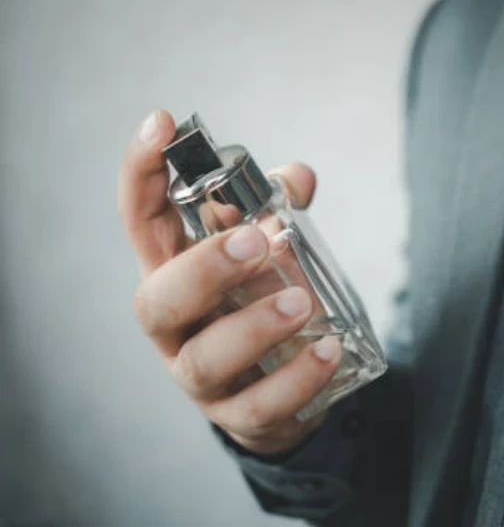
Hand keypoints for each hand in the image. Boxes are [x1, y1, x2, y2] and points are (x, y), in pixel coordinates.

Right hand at [118, 110, 340, 455]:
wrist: (275, 390)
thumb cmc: (260, 303)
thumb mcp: (269, 252)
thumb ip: (281, 212)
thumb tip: (298, 177)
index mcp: (173, 272)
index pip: (141, 220)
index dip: (142, 172)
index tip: (162, 123)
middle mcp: (175, 325)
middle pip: (157, 299)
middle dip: (203, 268)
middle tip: (255, 242)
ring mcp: (200, 375)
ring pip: (204, 359)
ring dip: (253, 325)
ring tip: (302, 303)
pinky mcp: (238, 415)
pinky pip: (260, 406)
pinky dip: (296, 378)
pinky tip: (328, 350)